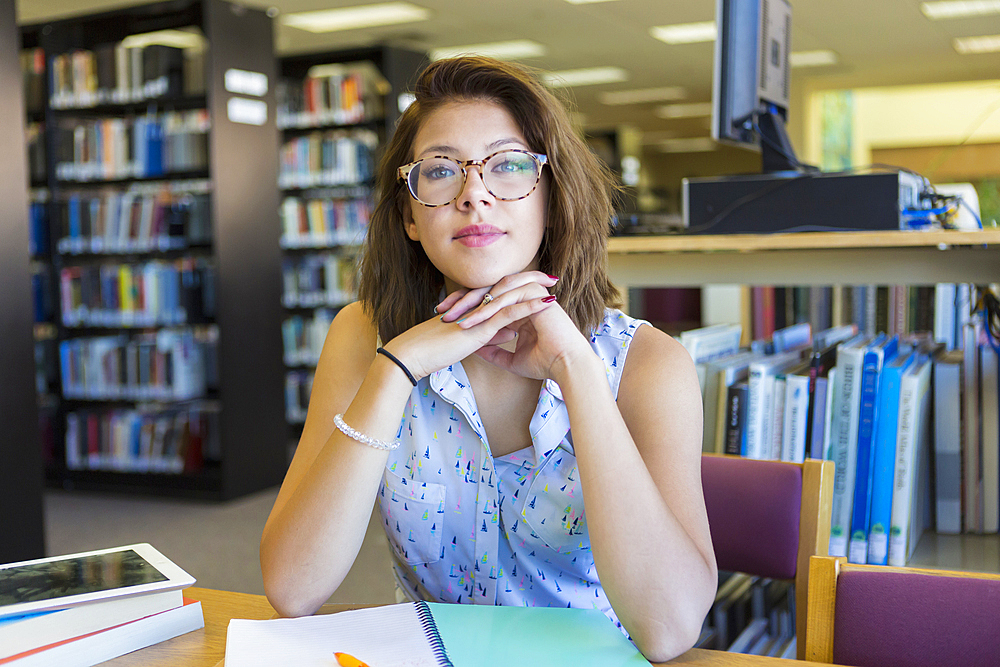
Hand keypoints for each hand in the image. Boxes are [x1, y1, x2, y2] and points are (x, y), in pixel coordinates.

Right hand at [382, 275, 558, 381]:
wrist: (415, 355)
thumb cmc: (436, 351)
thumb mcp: (469, 342)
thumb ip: (490, 335)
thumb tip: (511, 332)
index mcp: (474, 309)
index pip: (501, 294)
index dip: (520, 287)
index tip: (539, 284)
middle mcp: (478, 307)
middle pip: (509, 288)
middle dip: (531, 281)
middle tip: (551, 277)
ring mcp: (479, 313)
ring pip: (511, 296)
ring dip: (534, 289)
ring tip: (554, 283)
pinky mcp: (480, 325)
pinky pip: (509, 313)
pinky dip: (531, 307)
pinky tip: (547, 303)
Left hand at [440, 272, 594, 381]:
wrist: (566, 366)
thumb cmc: (544, 363)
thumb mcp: (511, 359)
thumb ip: (494, 352)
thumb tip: (474, 350)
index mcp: (519, 306)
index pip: (487, 299)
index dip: (466, 308)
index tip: (444, 318)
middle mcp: (525, 295)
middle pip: (488, 290)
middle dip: (463, 301)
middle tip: (442, 312)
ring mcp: (531, 292)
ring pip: (495, 290)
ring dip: (473, 304)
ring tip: (454, 318)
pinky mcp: (536, 294)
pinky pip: (507, 297)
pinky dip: (489, 309)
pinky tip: (474, 321)